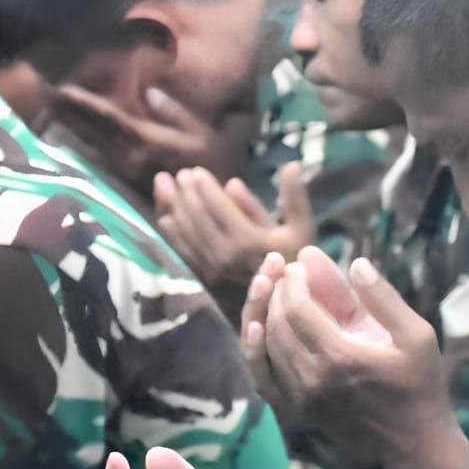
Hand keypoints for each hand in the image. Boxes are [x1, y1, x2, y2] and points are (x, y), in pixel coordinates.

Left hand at [51, 85, 249, 195]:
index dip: (88, 103)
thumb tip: (148, 91)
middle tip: (47, 94)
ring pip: (92, 144)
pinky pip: (97, 157)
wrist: (210, 199)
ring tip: (52, 109)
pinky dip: (81, 143)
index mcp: (149, 140)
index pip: (112, 118)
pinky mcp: (125, 178)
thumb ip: (175, 111)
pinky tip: (68, 134)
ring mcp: (125, 169)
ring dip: (72, 126)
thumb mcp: (202, 131)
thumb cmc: (211, 161)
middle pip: (94, 130)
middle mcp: (131, 156)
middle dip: (71, 112)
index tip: (65, 89)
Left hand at [154, 163, 314, 296]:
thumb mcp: (303, 228)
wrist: (287, 303)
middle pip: (197, 216)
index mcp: (248, 238)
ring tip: (164, 185)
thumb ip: (294, 197)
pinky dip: (172, 232)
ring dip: (172, 206)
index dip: (203, 186)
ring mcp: (212, 267)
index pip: (217, 206)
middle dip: (185, 192)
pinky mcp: (206, 277)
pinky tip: (166, 218)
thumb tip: (292, 165)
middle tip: (180, 174)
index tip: (195, 170)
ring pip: (185, 231)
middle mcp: (225, 253)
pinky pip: (183, 250)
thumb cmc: (298, 261)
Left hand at [264, 248, 457, 468]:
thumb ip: (384, 299)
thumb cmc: (421, 385)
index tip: (298, 263)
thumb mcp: (417, 335)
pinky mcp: (298, 410)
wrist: (415, 442)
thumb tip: (356, 263)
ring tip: (271, 288)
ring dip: (265, 313)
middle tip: (281, 269)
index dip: (292, 281)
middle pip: (277, 324)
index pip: (298, 308)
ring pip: (267, 346)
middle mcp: (313, 378)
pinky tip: (256, 328)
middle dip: (275, 290)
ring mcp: (301, 398)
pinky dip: (256, 350)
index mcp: (341, 357)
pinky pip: (264, 377)